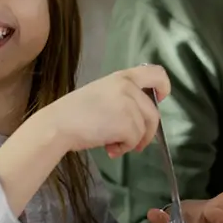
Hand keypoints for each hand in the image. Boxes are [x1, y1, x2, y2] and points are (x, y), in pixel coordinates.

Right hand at [34, 64, 170, 156]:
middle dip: (146, 132)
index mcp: (122, 77)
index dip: (164, 87)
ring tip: (112, 145)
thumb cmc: (75, 112)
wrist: (58, 125)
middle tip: (133, 144)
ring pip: (145, 130)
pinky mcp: (127, 124)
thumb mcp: (101, 94)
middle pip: (153, 113)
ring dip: (131, 142)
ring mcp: (129, 105)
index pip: (157, 73)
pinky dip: (124, 149)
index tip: (159, 99)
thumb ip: (122, 97)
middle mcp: (128, 87)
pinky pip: (135, 141)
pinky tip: (109, 148)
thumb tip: (139, 117)